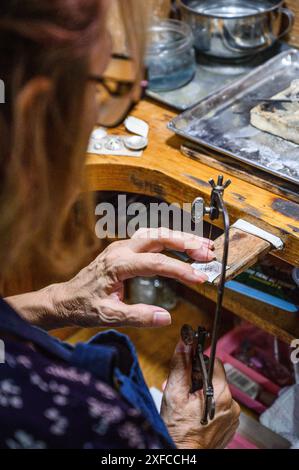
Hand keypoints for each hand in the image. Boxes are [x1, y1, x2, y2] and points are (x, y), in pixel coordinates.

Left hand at [54, 228, 214, 327]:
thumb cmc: (84, 306)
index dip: (180, 269)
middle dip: (186, 243)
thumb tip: (166, 318)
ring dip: (179, 238)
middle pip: (158, 238)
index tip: (200, 277)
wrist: (66, 299)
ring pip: (155, 233)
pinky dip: (169, 240)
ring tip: (202, 246)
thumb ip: (138, 316)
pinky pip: (150, 238)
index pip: (156, 263)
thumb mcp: (109, 316)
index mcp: (118, 265)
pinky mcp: (124, 249)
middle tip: (207, 253)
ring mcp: (122, 247)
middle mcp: (120, 250)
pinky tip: (181, 245)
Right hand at [161, 340, 239, 448]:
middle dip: (196, 379)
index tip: (188, 366)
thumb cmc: (178, 431)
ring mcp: (232, 417)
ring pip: (215, 392)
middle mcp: (231, 404)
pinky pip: (219, 406)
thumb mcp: (174, 393)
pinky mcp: (229, 425)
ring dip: (200, 392)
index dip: (198, 362)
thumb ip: (180, 365)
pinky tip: (194, 413)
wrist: (184, 457)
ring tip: (186, 403)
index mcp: (221, 394)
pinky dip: (207, 405)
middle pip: (214, 377)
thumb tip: (185, 342)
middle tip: (181, 389)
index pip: (214, 362)